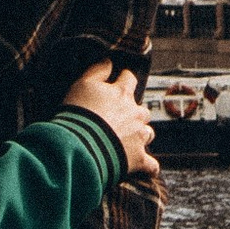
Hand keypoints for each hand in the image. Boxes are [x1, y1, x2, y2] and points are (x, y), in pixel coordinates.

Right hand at [64, 60, 159, 184]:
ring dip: (140, 135)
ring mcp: (139, 138)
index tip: (118, 82)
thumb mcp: (81, 84)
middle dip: (134, 112)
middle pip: (142, 109)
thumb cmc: (78, 114)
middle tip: (118, 118)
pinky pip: (151, 166)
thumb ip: (97, 70)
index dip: (123, 80)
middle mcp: (136, 114)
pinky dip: (148, 167)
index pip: (129, 79)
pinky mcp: (138, 160)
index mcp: (122, 94)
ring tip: (126, 141)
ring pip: (148, 133)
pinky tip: (144, 168)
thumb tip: (109, 60)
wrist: (79, 146)